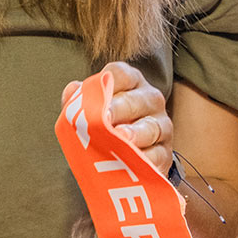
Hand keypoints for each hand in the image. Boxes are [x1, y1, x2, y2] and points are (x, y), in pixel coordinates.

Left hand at [62, 61, 171, 176]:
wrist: (125, 156)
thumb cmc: (105, 125)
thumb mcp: (92, 110)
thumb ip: (79, 101)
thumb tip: (72, 90)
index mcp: (131, 83)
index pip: (120, 74)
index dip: (107, 81)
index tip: (95, 93)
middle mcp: (150, 100)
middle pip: (137, 100)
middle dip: (120, 108)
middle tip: (104, 117)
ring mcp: (161, 126)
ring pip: (151, 127)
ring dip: (136, 133)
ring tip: (121, 138)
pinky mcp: (165, 153)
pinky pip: (158, 155)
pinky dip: (146, 159)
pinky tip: (132, 163)